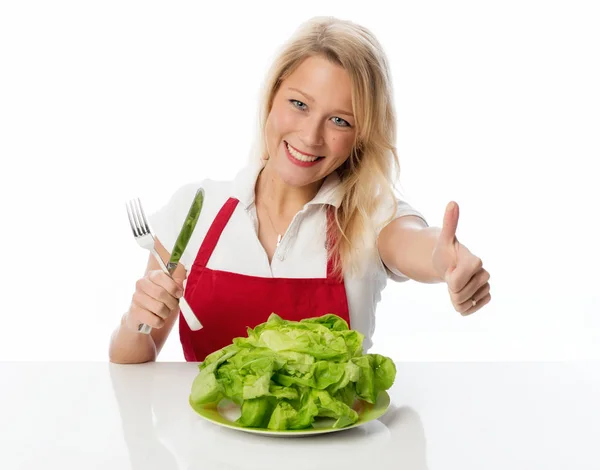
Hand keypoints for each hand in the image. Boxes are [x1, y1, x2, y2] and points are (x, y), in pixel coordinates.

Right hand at [125, 270, 185, 331]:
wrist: (141, 315)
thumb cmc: (159, 300)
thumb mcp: (169, 290)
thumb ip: (176, 285)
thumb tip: (180, 287)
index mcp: (151, 275)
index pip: (161, 277)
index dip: (173, 287)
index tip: (179, 294)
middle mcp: (141, 284)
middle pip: (161, 293)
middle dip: (172, 302)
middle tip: (172, 306)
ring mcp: (136, 297)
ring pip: (159, 308)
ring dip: (166, 313)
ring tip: (164, 312)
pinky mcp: (134, 311)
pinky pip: (154, 320)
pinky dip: (160, 322)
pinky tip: (158, 319)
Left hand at [432, 201, 490, 315]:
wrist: (449, 264)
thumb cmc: (445, 252)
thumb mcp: (443, 239)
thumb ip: (449, 223)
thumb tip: (453, 202)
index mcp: (475, 260)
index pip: (456, 282)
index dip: (449, 279)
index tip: (449, 269)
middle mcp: (484, 273)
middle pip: (460, 295)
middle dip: (451, 289)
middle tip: (451, 277)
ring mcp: (486, 286)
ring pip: (466, 303)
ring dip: (455, 298)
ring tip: (455, 285)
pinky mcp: (486, 296)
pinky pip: (472, 309)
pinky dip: (464, 307)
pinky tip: (462, 295)